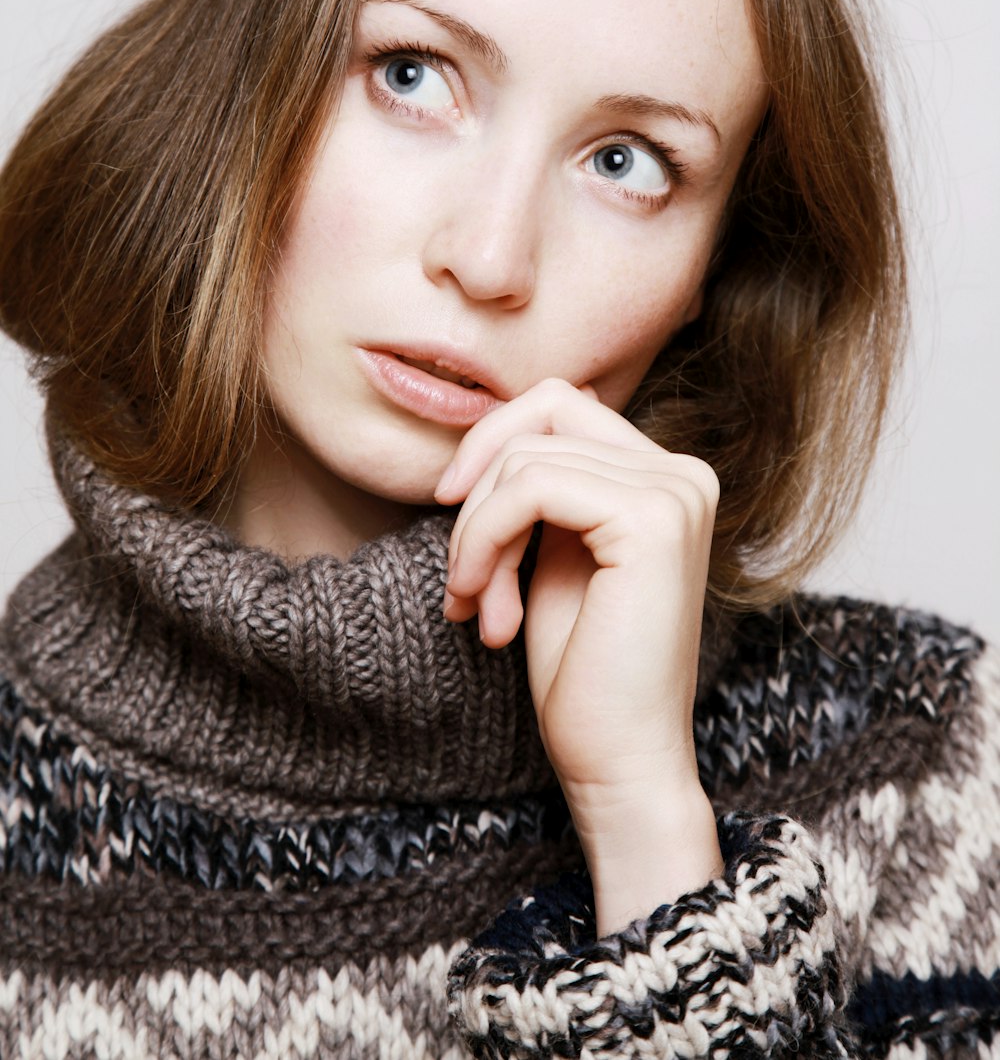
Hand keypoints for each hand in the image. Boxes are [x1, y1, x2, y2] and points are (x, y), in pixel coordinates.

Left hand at [434, 377, 723, 929]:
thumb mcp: (553, 554)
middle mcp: (684, 475)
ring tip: (477, 607)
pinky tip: (485, 608)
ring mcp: (675, 493)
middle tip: (461, 575)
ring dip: (477, 535)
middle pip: (541, 412)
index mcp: (666, 478)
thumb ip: (544, 486)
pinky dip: (484, 541)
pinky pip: (529, 488)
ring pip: (524, 458)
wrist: (619, 761)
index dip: (492, 447)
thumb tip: (505, 425)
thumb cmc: (582, 672)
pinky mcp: (652, 521)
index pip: (559, 405)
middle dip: (480, 486)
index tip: (456, 519)